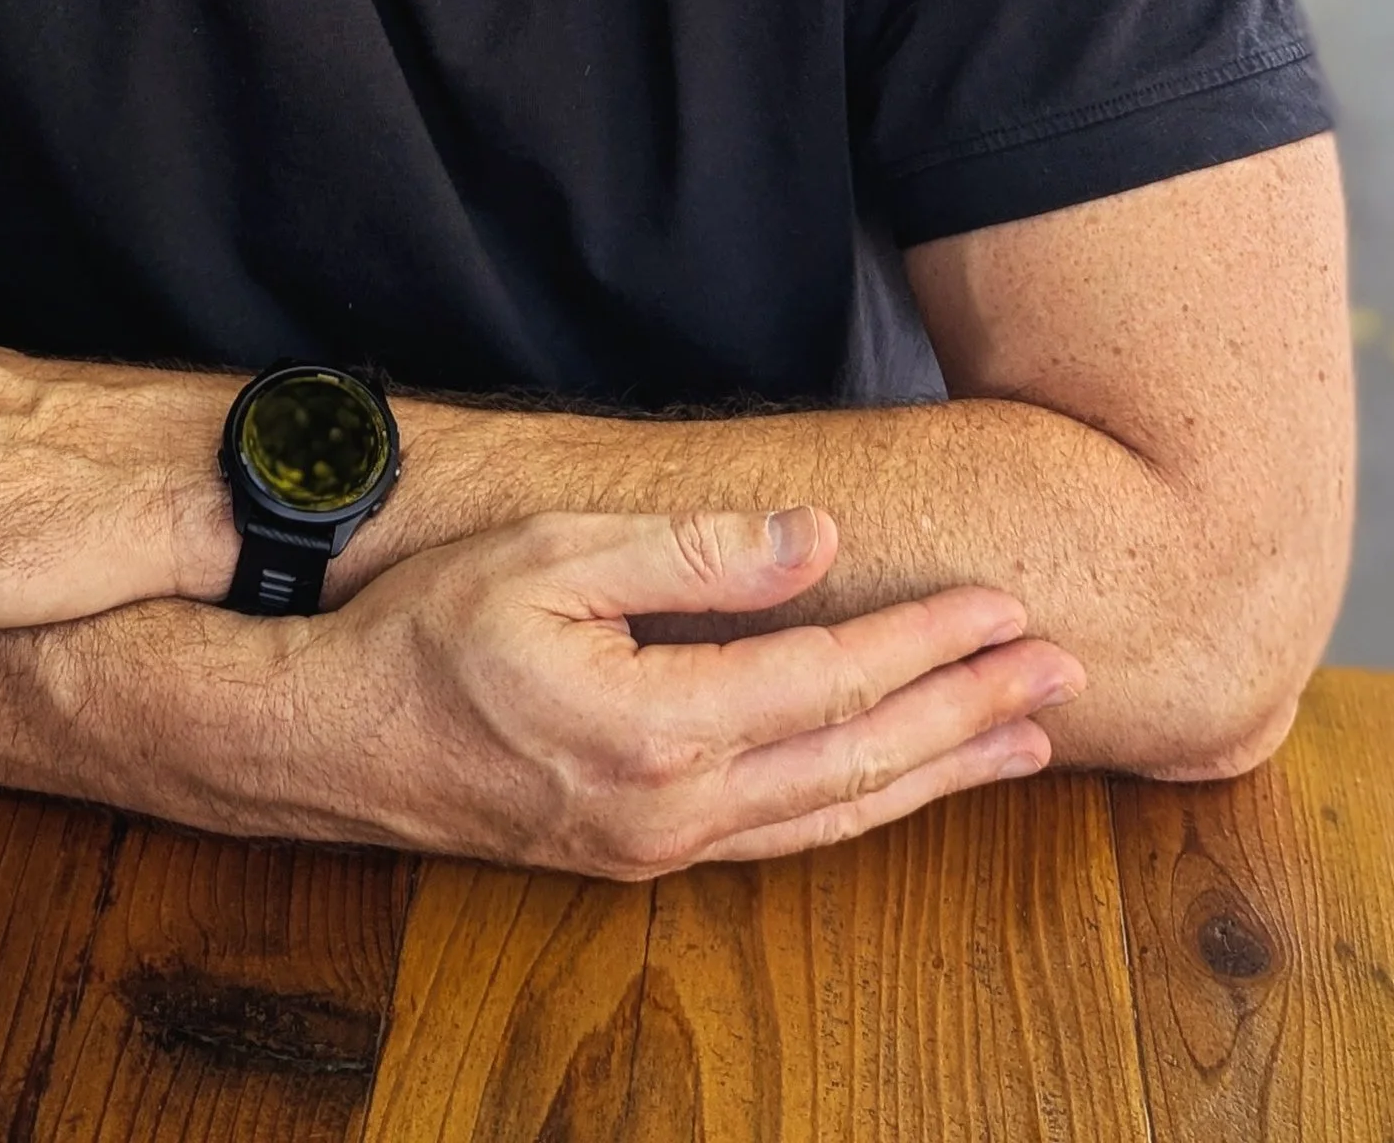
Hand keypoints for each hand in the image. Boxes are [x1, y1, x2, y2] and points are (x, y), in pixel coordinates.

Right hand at [275, 505, 1080, 874]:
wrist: (327, 739)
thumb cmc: (427, 630)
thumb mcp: (553, 555)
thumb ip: (694, 554)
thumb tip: (818, 538)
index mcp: (656, 730)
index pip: (829, 683)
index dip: (925, 643)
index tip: (1003, 607)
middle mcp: (673, 810)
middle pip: (858, 763)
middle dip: (971, 715)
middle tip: (1066, 675)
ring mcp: (659, 847)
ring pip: (834, 817)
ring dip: (938, 772)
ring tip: (1025, 738)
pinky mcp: (642, 854)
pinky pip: (786, 836)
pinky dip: (865, 805)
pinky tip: (905, 781)